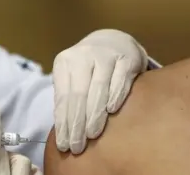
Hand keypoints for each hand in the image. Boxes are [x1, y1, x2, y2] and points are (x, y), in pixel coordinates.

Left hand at [52, 29, 148, 153]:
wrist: (113, 41)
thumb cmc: (88, 68)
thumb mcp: (73, 77)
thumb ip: (68, 99)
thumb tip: (64, 133)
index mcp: (64, 62)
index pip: (62, 97)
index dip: (63, 122)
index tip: (63, 145)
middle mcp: (83, 55)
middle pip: (78, 94)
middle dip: (76, 123)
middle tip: (77, 147)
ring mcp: (105, 55)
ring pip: (98, 88)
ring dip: (94, 114)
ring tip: (92, 136)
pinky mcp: (126, 57)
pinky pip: (120, 79)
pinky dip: (115, 96)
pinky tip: (112, 112)